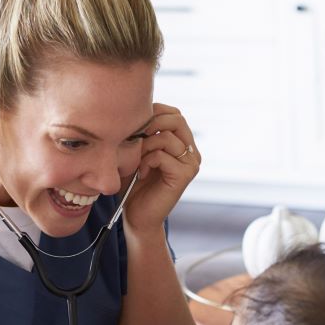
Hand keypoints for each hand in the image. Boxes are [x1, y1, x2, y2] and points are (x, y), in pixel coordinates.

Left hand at [123, 103, 199, 233]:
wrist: (138, 216)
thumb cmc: (133, 183)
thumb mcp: (135, 150)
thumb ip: (142, 131)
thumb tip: (134, 108)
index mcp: (183, 142)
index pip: (174, 113)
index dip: (153, 112)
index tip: (134, 125)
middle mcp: (191, 151)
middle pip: (176, 119)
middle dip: (151, 124)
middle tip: (134, 138)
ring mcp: (191, 163)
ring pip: (166, 137)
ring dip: (145, 146)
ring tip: (136, 161)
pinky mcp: (185, 175)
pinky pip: (162, 155)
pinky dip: (146, 161)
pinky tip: (140, 173)